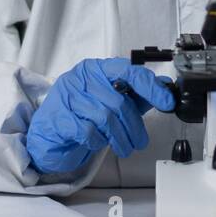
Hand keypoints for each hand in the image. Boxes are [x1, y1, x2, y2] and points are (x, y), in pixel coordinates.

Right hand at [25, 58, 175, 173]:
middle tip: (140, 141)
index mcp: (96, 69)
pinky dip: (98, 141)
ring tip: (124, 147)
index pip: (129, 71)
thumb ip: (136, 94)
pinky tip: (99, 143)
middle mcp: (81, 78)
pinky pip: (88, 131)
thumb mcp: (110, 100)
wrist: (49, 133)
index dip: (150, 87)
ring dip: (120, 138)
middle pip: (119, 102)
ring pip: (105, 118)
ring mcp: (67, 96)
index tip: (166, 102)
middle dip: (134, 126)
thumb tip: (164, 88)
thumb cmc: (81, 114)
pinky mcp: (59, 117)